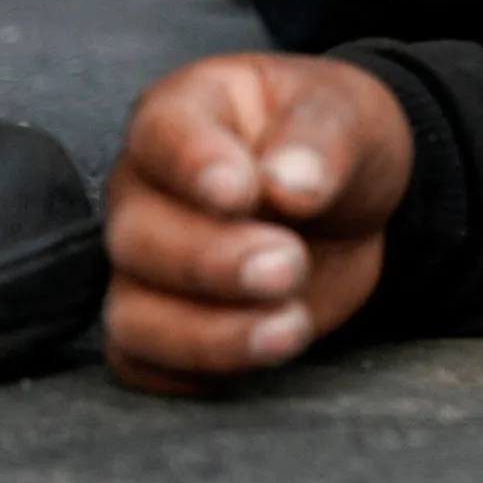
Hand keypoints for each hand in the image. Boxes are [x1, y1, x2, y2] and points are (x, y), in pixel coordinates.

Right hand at [104, 54, 413, 394]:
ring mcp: (146, 261)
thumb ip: (320, 143)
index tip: (243, 193)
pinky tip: (265, 348)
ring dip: (208, 334)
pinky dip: (199, 370)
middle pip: (136, 237)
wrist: (349, 200)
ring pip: (133, 314)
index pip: (161, 134)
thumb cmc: (335, 140)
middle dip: (212, 262)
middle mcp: (147, 188)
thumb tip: (290, 185)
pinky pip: (146, 363)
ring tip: (289, 327)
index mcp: (186, 112)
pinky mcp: (166, 321)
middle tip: (288, 265)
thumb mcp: (348, 117)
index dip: (193, 166)